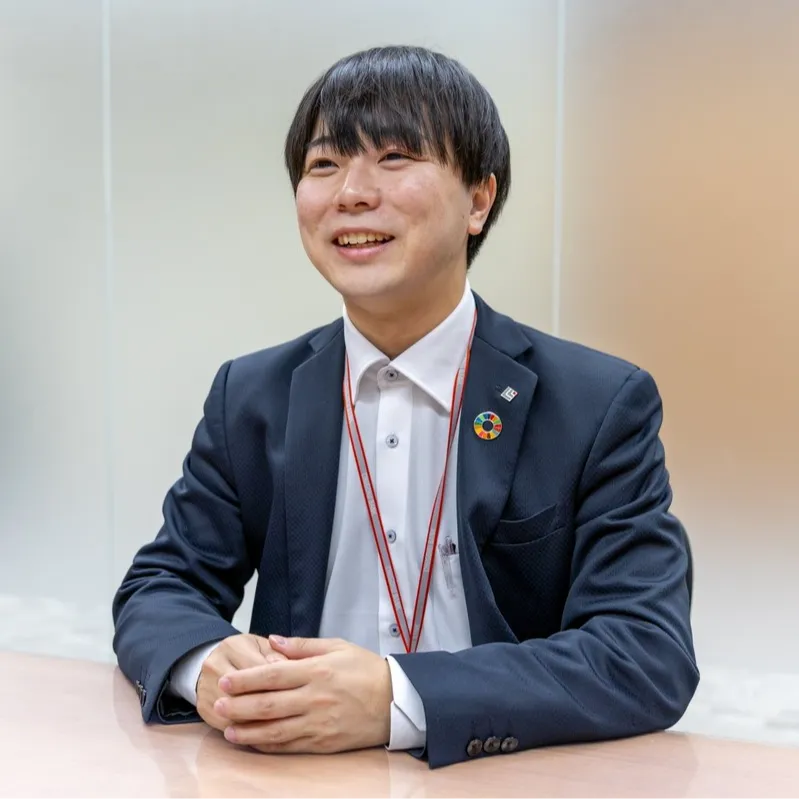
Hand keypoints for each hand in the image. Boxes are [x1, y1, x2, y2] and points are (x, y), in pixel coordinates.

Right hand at [197, 633, 286, 731]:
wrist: (216, 664)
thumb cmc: (248, 655)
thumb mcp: (262, 647)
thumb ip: (277, 654)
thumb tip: (287, 666)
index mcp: (232, 646)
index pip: (257, 668)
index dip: (278, 682)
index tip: (296, 691)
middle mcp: (214, 665)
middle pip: (243, 692)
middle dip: (267, 705)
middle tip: (290, 714)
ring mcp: (205, 688)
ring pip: (234, 712)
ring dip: (256, 723)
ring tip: (280, 727)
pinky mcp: (203, 708)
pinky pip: (225, 725)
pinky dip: (245, 733)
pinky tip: (262, 735)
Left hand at [213, 636, 392, 753]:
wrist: (395, 701)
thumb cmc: (365, 670)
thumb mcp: (337, 647)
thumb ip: (302, 646)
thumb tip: (273, 641)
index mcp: (317, 671)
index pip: (273, 675)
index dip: (247, 679)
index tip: (227, 680)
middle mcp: (315, 698)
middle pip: (269, 704)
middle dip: (240, 705)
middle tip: (218, 704)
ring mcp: (318, 723)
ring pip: (275, 730)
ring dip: (249, 731)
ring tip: (228, 729)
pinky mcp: (323, 743)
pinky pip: (290, 746)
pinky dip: (269, 746)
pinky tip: (254, 742)